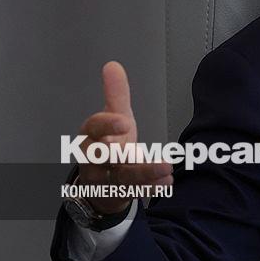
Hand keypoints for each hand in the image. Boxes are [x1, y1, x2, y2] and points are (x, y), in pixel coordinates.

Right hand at [77, 61, 173, 214]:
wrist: (101, 183)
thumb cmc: (108, 146)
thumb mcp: (114, 119)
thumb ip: (115, 95)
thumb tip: (112, 66)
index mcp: (91, 136)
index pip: (93, 128)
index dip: (106, 125)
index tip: (123, 121)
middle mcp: (94, 160)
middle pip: (99, 157)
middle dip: (114, 155)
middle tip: (129, 151)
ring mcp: (106, 179)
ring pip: (120, 178)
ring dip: (144, 174)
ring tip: (166, 169)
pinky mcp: (120, 194)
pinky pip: (135, 193)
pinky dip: (151, 188)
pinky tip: (167, 182)